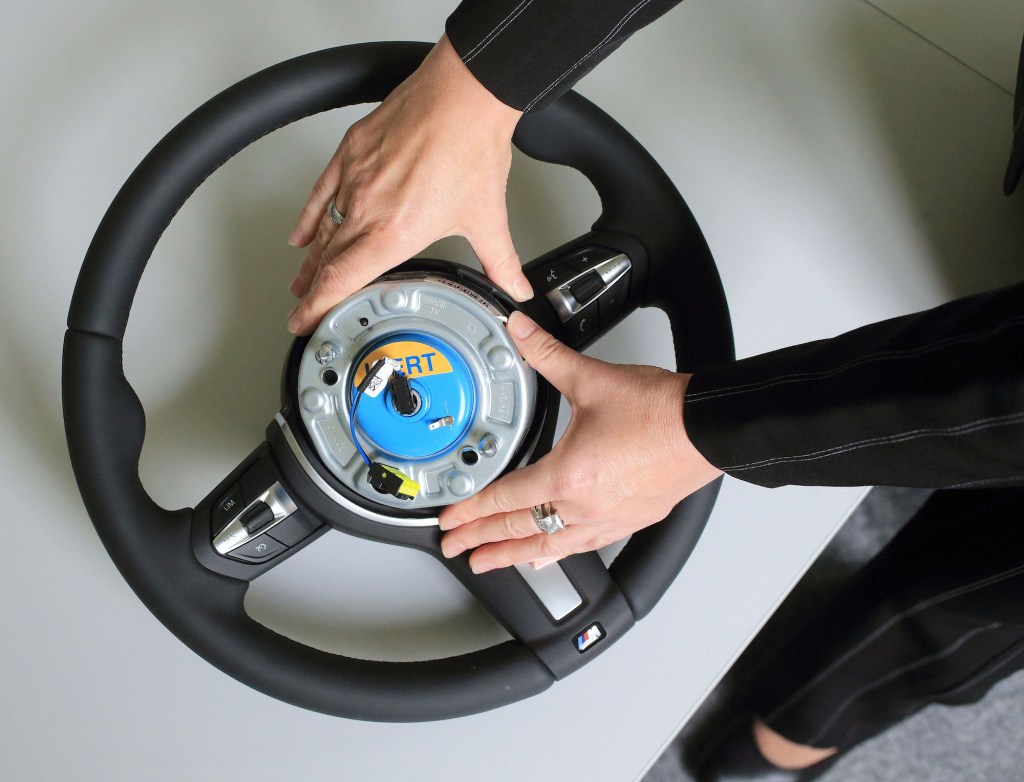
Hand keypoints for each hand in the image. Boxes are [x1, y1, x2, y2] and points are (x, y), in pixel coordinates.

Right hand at [286, 35, 528, 334]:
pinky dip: (310, 217)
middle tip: (304, 309)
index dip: (318, 307)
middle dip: (312, 291)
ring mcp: (354, 180)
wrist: (462, 96)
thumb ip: (500, 262)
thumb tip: (514, 286)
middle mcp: (365, 209)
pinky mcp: (350, 153)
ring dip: (312, 260)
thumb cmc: (470, 147)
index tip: (306, 321)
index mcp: (392, 234)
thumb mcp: (487, 218)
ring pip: (323, 231)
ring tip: (303, 279)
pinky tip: (302, 233)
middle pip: (326, 261)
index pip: (340, 280)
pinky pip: (320, 194)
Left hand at [438, 312, 722, 572]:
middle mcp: (583, 506)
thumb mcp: (591, 379)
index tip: (450, 521)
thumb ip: (547, 355)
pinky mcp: (629, 521)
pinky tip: (550, 556)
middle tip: (455, 549)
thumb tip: (520, 330)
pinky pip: (584, 546)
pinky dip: (558, 552)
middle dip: (481, 540)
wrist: (707, 428)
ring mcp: (607, 519)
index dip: (470, 511)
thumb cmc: (659, 412)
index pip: (504, 499)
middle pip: (520, 530)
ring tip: (489, 564)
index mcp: (567, 475)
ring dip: (514, 556)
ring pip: (549, 546)